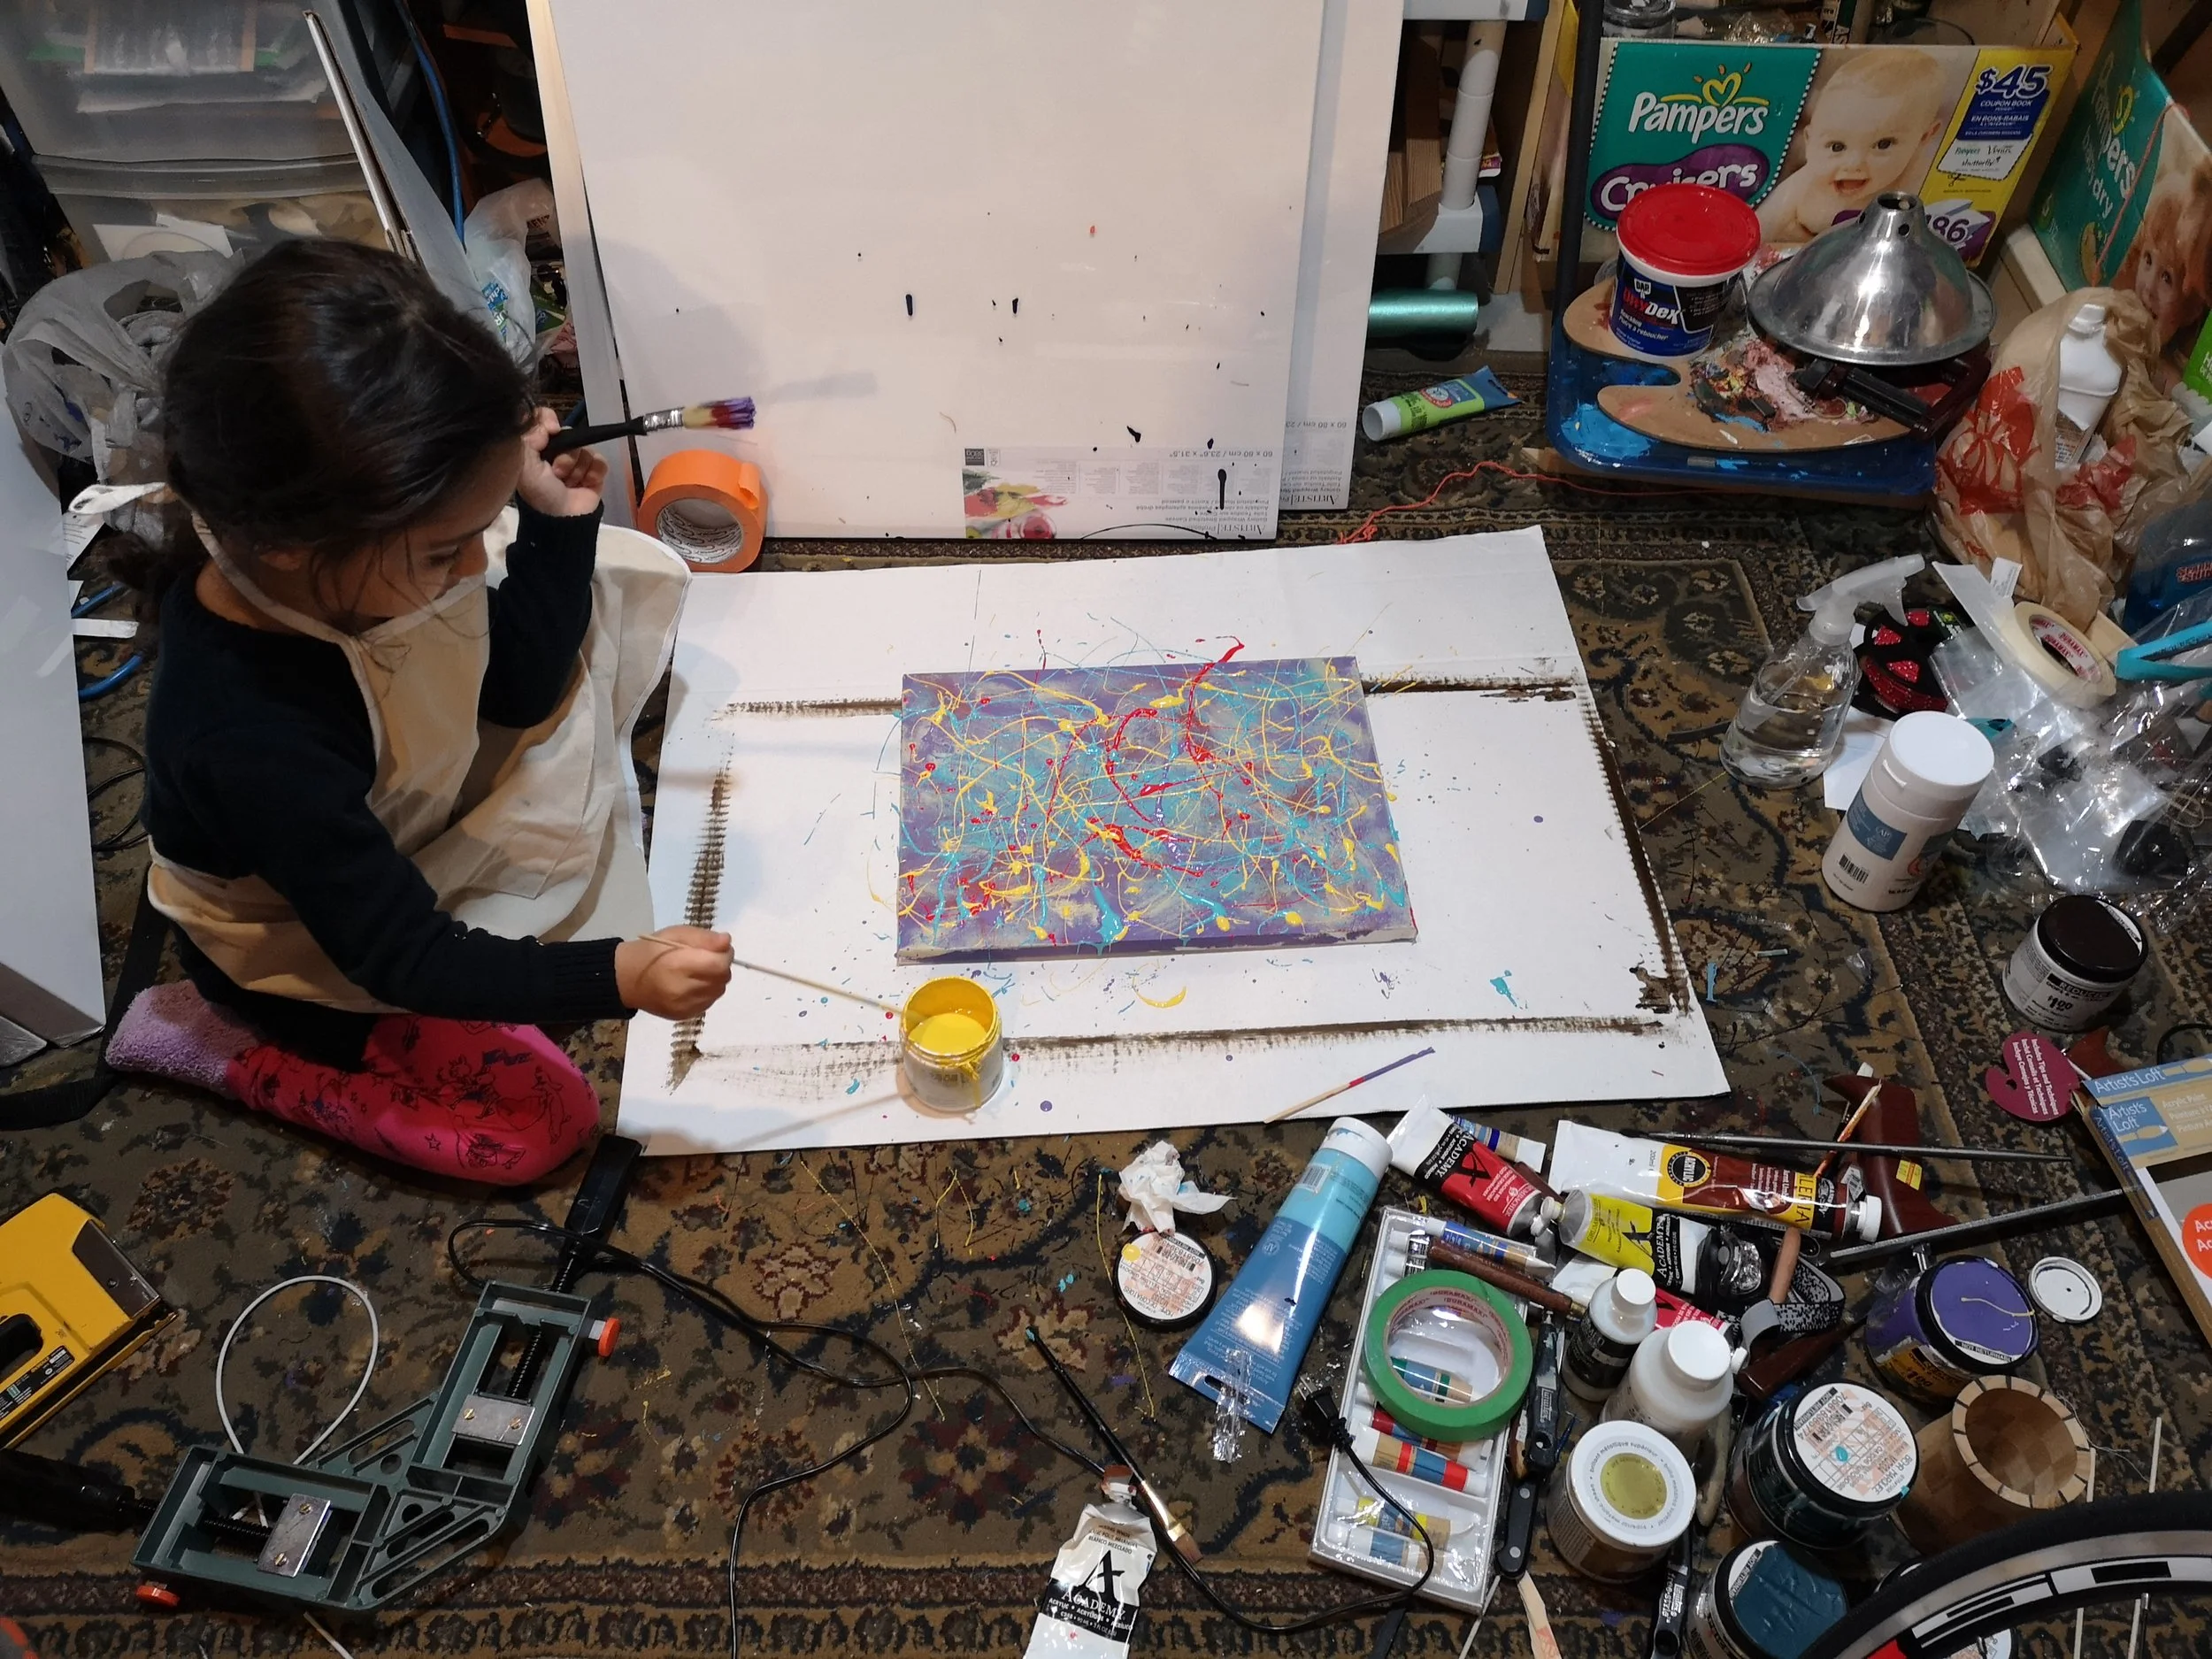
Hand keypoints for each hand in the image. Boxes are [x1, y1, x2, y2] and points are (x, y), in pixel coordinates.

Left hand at [517, 406, 607, 516]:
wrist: (562, 520)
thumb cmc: (540, 493)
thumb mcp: (525, 464)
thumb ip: (529, 437)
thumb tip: (552, 423)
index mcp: (538, 448)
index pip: (544, 419)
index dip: (549, 421)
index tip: (552, 431)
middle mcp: (557, 453)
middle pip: (570, 434)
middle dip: (565, 455)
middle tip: (557, 473)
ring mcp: (578, 464)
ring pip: (586, 449)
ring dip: (578, 469)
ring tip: (570, 483)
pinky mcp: (595, 474)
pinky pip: (601, 461)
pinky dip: (594, 473)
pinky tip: (585, 485)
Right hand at [616, 927, 731, 1019]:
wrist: (626, 979)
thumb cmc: (652, 951)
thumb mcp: (676, 933)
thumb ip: (704, 938)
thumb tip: (727, 942)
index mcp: (679, 965)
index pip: (720, 965)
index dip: (725, 955)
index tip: (718, 949)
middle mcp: (682, 990)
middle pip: (722, 979)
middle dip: (720, 966)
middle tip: (706, 959)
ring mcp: (683, 1006)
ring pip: (718, 991)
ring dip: (715, 980)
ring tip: (698, 972)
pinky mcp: (684, 1016)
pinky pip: (708, 1003)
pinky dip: (706, 992)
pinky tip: (692, 985)